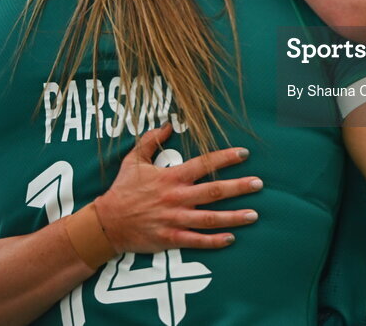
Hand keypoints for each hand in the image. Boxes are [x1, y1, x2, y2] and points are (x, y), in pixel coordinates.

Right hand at [93, 125, 262, 251]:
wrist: (106, 223)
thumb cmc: (122, 190)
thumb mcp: (134, 160)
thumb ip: (151, 141)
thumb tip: (166, 124)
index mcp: (171, 177)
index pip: (204, 164)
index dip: (225, 158)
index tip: (244, 153)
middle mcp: (176, 198)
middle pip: (214, 192)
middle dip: (239, 187)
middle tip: (259, 184)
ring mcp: (174, 219)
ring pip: (210, 218)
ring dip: (234, 217)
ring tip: (254, 214)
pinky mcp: (170, 238)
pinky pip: (196, 241)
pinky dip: (214, 241)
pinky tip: (231, 239)